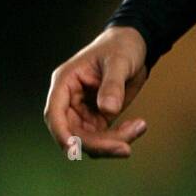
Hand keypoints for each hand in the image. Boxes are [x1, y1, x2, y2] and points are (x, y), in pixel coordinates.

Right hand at [43, 26, 148, 158]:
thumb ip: (112, 85)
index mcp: (65, 82)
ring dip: (112, 143)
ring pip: (88, 140)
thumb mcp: (119, 62)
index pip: (54, 113)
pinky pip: (103, 138)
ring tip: (140, 127)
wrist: (136, 46)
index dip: (61, 133)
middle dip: (98, 144)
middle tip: (125, 147)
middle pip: (73, 133)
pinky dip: (120, 138)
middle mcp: (70, 99)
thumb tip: (108, 110)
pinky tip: (139, 126)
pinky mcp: (98, 118)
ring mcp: (83, 111)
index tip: (73, 149)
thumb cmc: (122, 46)